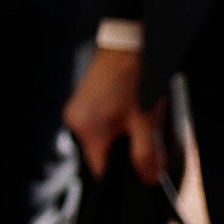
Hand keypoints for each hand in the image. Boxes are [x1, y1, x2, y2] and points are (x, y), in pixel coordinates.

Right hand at [63, 43, 166, 179]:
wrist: (129, 44)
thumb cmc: (138, 78)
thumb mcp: (147, 120)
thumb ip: (147, 153)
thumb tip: (148, 179)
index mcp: (89, 129)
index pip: (101, 170)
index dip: (122, 174)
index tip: (139, 167)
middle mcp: (75, 121)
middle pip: (100, 155)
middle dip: (122, 152)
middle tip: (141, 134)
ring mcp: (75, 110)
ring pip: (99, 140)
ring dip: (117, 137)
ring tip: (135, 118)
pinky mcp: (81, 102)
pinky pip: (96, 125)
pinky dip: (111, 124)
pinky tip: (125, 110)